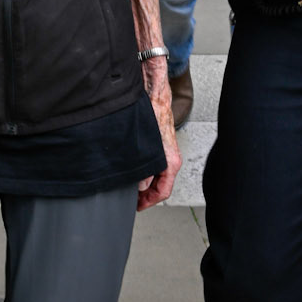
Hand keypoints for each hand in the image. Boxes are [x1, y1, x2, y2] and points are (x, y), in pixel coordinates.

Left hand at [138, 61, 180, 209]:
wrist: (155, 94)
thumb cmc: (154, 113)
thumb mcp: (147, 144)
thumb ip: (145, 167)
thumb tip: (141, 186)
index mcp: (171, 162)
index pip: (163, 192)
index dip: (149, 202)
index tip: (137, 207)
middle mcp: (170, 159)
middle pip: (160, 187)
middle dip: (145, 196)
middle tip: (131, 201)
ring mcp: (164, 154)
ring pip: (156, 178)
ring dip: (143, 185)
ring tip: (129, 190)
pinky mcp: (158, 148)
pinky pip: (153, 167)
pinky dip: (143, 174)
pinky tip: (132, 173)